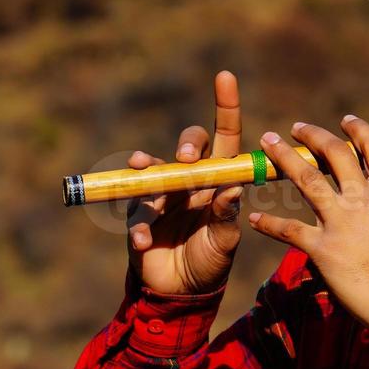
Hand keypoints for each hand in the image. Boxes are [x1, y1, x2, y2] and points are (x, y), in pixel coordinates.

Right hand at [125, 70, 245, 295]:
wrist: (181, 292)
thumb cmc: (211, 261)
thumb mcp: (224, 242)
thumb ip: (225, 217)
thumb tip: (231, 189)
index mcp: (219, 180)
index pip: (225, 137)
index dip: (226, 106)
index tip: (225, 76)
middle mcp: (192, 181)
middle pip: (189, 145)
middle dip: (187, 144)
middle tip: (187, 160)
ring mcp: (164, 195)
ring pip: (154, 170)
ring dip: (150, 172)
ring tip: (147, 177)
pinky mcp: (141, 215)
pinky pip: (137, 212)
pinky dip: (140, 227)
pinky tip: (145, 241)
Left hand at [247, 115, 368, 336]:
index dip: (358, 130)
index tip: (345, 121)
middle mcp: (363, 200)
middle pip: (334, 154)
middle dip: (313, 135)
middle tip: (297, 128)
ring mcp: (341, 222)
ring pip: (307, 179)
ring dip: (284, 157)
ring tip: (268, 141)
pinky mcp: (323, 248)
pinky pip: (290, 230)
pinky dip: (271, 224)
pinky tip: (256, 219)